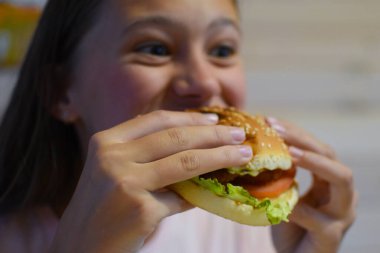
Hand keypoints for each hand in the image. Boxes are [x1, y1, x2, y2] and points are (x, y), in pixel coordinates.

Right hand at [49, 110, 251, 252]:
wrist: (80, 246)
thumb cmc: (101, 207)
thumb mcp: (113, 170)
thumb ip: (145, 154)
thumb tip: (194, 144)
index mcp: (106, 141)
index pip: (157, 120)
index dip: (190, 118)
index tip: (215, 118)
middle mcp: (113, 157)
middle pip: (176, 138)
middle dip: (214, 134)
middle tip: (238, 135)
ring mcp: (126, 182)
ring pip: (186, 162)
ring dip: (220, 157)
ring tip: (242, 155)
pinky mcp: (141, 209)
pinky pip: (182, 198)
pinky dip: (201, 195)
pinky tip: (215, 193)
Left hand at [267, 117, 356, 252]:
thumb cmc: (290, 225)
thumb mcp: (283, 194)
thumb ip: (279, 174)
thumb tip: (251, 146)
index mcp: (329, 181)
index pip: (317, 148)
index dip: (295, 132)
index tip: (269, 121)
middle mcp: (341, 194)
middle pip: (332, 156)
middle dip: (304, 140)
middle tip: (275, 130)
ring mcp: (341, 215)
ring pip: (342, 180)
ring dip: (314, 162)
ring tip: (288, 153)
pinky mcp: (332, 236)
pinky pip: (318, 219)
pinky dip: (298, 208)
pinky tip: (280, 204)